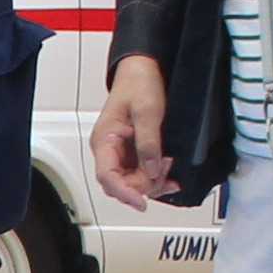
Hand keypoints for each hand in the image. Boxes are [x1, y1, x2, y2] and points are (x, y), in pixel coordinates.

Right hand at [87, 56, 178, 207]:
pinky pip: (141, 173)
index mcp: (104, 140)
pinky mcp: (133, 152)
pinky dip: (156, 177)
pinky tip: (168, 174)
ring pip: (132, 182)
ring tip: (168, 166)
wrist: (142, 70)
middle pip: (120, 184)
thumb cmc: (137, 84)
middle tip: (164, 174)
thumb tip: (152, 170)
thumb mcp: (147, 112)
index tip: (140, 202)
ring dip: (152, 182)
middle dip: (143, 185)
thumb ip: (149, 143)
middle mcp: (109, 150)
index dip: (124, 193)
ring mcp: (121, 152)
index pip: (107, 176)